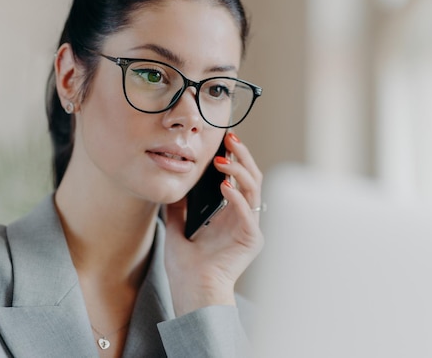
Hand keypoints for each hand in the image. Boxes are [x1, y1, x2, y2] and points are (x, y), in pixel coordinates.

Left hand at [163, 132, 263, 316]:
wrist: (191, 293)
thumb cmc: (186, 268)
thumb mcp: (178, 228)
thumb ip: (180, 207)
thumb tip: (176, 184)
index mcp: (231, 215)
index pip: (238, 178)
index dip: (234, 157)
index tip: (222, 140)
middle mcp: (244, 218)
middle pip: (251, 178)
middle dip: (242, 155)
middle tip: (230, 138)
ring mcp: (250, 228)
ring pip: (254, 189)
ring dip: (239, 171)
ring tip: (222, 160)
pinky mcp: (251, 239)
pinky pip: (247, 212)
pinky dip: (237, 197)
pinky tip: (224, 186)